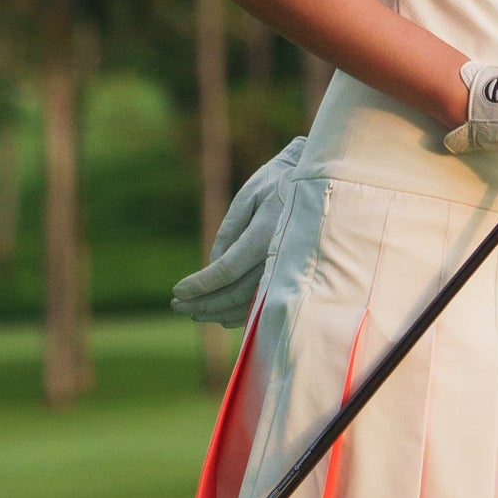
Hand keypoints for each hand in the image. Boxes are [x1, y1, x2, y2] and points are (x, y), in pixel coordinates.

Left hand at [170, 136, 308, 326]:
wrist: (319, 181)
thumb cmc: (278, 183)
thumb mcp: (247, 198)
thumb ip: (228, 233)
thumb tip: (212, 268)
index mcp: (267, 234)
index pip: (227, 271)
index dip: (200, 285)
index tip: (178, 290)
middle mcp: (281, 257)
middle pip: (236, 293)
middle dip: (204, 303)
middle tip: (177, 305)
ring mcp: (289, 269)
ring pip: (250, 303)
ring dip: (219, 312)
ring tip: (192, 312)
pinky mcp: (291, 275)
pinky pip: (265, 302)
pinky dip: (241, 313)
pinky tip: (221, 316)